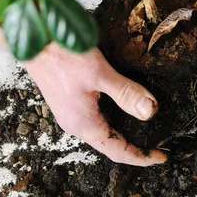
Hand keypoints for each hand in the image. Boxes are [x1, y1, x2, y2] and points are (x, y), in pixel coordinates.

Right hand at [25, 45, 167, 166]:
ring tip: (144, 129)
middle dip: (134, 146)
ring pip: (102, 131)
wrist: (33, 39)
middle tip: (158, 143)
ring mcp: (69, 113)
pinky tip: (121, 108)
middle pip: (110, 144)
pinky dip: (112, 119)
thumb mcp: (100, 73)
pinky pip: (94, 118)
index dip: (142, 157)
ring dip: (123, 133)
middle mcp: (74, 124)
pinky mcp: (67, 101)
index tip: (162, 156)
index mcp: (83, 124)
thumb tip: (149, 112)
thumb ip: (126, 93)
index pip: (118, 151)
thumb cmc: (61, 55)